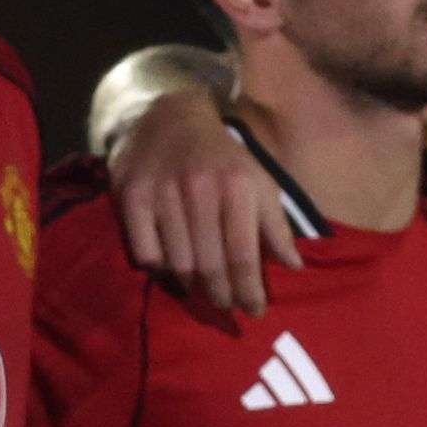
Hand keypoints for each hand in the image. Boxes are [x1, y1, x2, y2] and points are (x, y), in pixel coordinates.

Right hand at [111, 86, 301, 316]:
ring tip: (203, 291)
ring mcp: (163, 193)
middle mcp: (200, 189)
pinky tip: (172, 269)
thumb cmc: (221, 156)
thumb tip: (294, 267)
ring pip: (178, 264)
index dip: (250, 291)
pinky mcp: (132, 197)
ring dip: (193, 286)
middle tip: (228, 307)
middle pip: (210, 265)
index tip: (255, 311)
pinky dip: (160, 268)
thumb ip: (275, 224)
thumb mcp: (257, 181)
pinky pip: (146, 253)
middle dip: (223, 295)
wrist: (169, 116)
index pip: (244, 255)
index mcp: (237, 185)